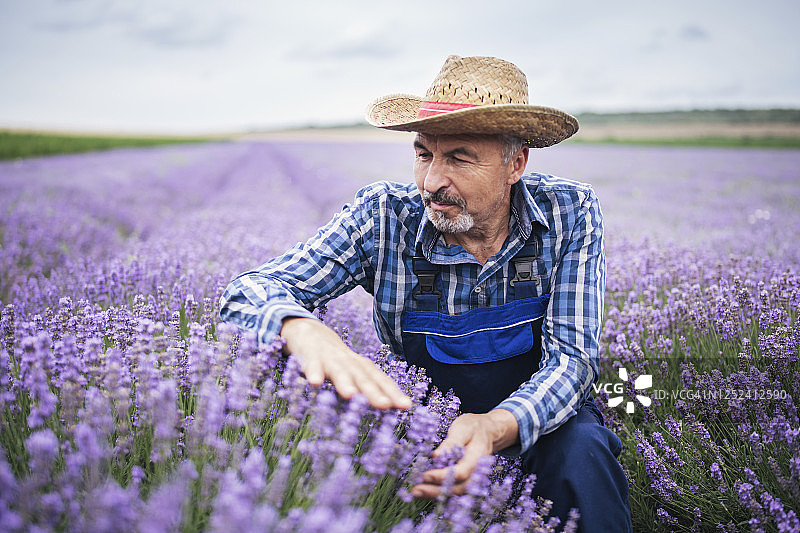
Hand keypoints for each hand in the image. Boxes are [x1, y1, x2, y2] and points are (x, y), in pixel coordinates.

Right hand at [280, 317, 411, 409]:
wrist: (310, 333)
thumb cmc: (337, 360)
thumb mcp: (353, 373)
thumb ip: (368, 388)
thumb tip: (389, 407)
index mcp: (362, 368)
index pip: (381, 381)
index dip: (393, 393)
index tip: (406, 406)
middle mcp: (350, 362)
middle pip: (363, 378)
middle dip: (374, 391)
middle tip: (385, 405)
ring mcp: (330, 359)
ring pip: (339, 371)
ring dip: (345, 382)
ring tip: (351, 395)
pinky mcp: (311, 355)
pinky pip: (312, 364)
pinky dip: (314, 372)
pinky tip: (314, 382)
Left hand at [411, 409, 518, 498]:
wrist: (488, 431)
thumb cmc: (473, 427)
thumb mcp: (463, 429)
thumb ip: (451, 443)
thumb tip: (436, 456)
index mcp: (477, 458)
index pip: (461, 473)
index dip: (442, 476)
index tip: (425, 475)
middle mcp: (477, 473)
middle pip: (458, 488)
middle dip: (436, 491)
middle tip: (415, 491)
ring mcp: (473, 479)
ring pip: (456, 493)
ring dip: (435, 494)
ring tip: (417, 492)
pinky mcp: (466, 481)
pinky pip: (454, 491)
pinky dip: (440, 493)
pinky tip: (426, 491)